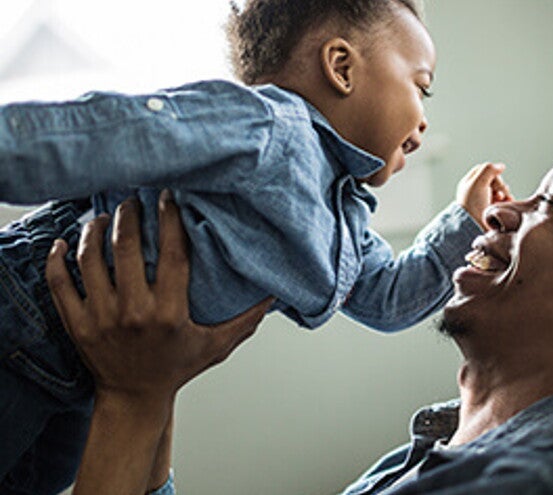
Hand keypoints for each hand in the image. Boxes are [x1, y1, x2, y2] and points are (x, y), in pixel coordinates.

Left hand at [46, 191, 272, 402]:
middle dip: (128, 216)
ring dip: (93, 231)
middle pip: (127, 248)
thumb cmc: (176, 368)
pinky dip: (57, 260)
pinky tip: (62, 243)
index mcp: (170, 313)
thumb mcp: (216, 345)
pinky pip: (60, 284)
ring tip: (101, 217)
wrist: (134, 398)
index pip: (172, 254)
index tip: (168, 196)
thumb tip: (273, 295)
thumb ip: (245, 320)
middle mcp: (134, 312)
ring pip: (90, 260)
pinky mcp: (77, 324)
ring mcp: (101, 317)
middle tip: (131, 201)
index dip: (170, 220)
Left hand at [456, 162, 512, 229]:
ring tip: (503, 201)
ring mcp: (485, 201)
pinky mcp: (492, 210)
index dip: (493, 173)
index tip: (493, 180)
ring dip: (505, 195)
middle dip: (500, 186)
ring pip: (501, 191)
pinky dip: (507, 202)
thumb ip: (489, 170)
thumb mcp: (478, 183)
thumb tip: (500, 166)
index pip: (486, 170)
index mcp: (469, 183)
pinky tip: (506, 206)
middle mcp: (476, 191)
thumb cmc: (472, 207)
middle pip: (495, 180)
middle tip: (499, 195)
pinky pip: (504, 202)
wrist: (474, 228)